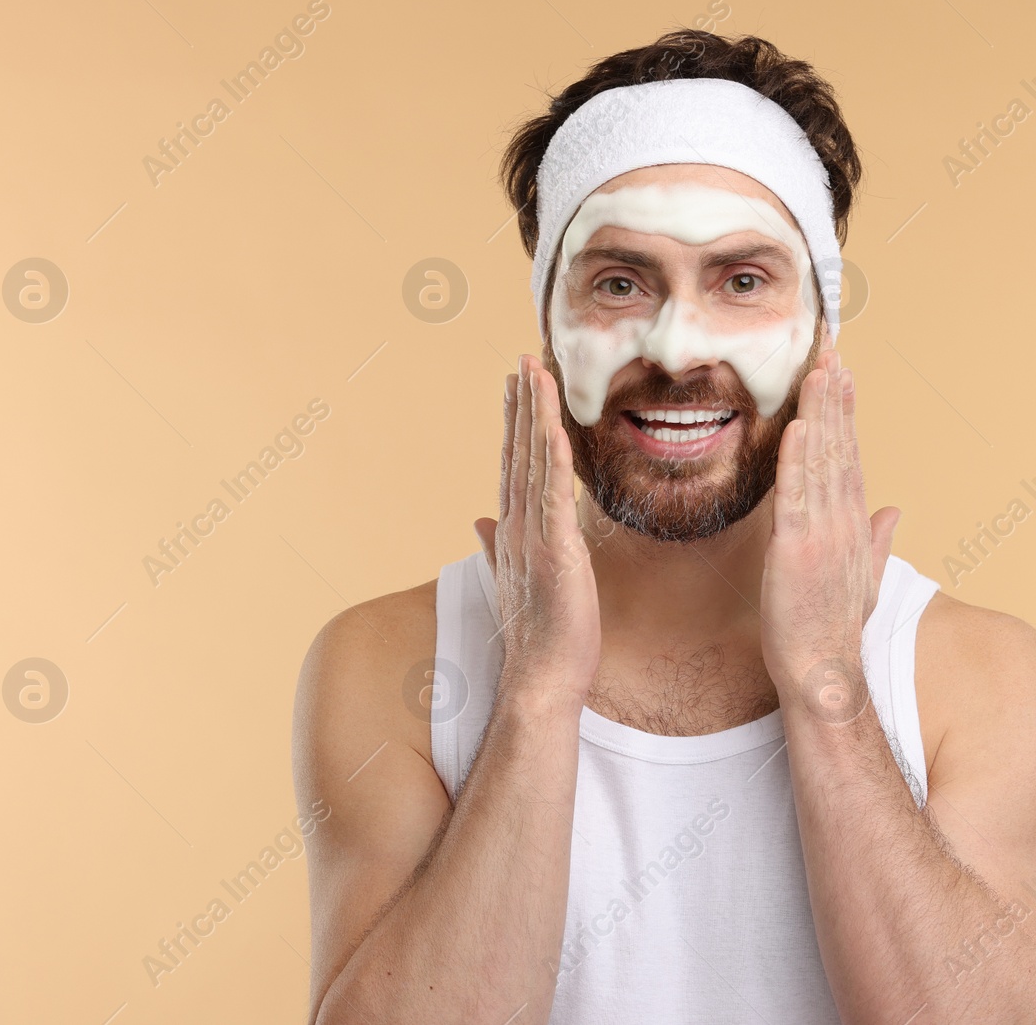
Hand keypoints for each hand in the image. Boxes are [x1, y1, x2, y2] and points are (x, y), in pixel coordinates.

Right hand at [474, 355, 600, 709]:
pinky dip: (554, 458)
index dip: (513, 422)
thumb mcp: (517, 580)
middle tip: (522, 360)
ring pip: (535, 462)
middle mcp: (517, 526)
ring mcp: (534, 536)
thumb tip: (478, 521)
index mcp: (513, 531)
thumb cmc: (538, 634)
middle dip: (522, 404)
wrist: (541, 676)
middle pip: (519, 451)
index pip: (512, 464)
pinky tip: (555, 427)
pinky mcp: (556, 550)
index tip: (513, 385)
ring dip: (536, 416)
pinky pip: (555, 494)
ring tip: (536, 373)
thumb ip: (495, 545)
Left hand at [760, 349, 899, 719]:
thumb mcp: (862, 578)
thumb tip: (894, 510)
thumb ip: (879, 540)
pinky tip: (798, 426)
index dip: (846, 415)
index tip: (843, 376)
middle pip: (840, 449)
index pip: (850, 458)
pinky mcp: (797, 550)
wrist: (824, 673)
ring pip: (821, 462)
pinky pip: (797, 496)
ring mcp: (823, 534)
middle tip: (831, 353)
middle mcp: (843, 523)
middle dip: (835, 399)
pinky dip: (798, 460)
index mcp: (853, 526)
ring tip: (820, 372)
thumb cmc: (834, 629)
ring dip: (820, 415)